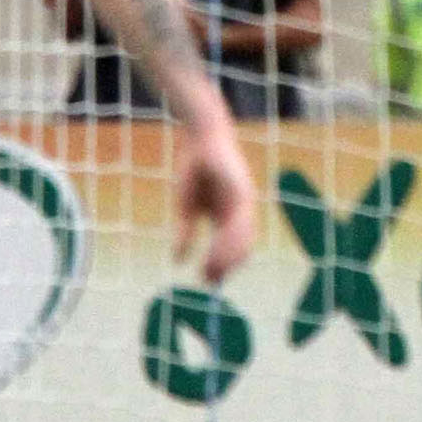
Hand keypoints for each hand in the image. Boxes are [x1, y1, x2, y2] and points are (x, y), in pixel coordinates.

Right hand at [175, 124, 259, 283]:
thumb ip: (185, 232)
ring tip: (211, 271)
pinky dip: (228, 240)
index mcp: (229, 215)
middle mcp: (241, 211)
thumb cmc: (193, 170)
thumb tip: (177, 260)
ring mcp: (245, 202)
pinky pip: (240, 221)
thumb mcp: (185, 207)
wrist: (198, 139)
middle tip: (210, 281)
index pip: (233, 247)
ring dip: (226, 258)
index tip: (207, 281)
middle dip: (225, 266)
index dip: (222, 265)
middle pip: (241, 247)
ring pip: (242, 238)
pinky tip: (215, 250)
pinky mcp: (243, 191)